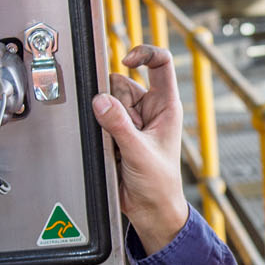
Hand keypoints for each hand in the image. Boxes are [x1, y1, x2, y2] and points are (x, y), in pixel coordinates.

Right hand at [93, 44, 190, 250]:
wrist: (149, 210)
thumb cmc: (159, 184)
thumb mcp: (139, 153)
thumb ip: (119, 126)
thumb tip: (100, 101)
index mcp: (166, 106)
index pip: (161, 64)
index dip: (145, 53)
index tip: (126, 59)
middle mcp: (149, 109)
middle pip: (122, 82)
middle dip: (113, 100)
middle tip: (116, 126)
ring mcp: (132, 120)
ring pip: (107, 100)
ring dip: (104, 117)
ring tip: (114, 143)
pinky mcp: (117, 132)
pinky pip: (100, 118)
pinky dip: (98, 128)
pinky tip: (108, 148)